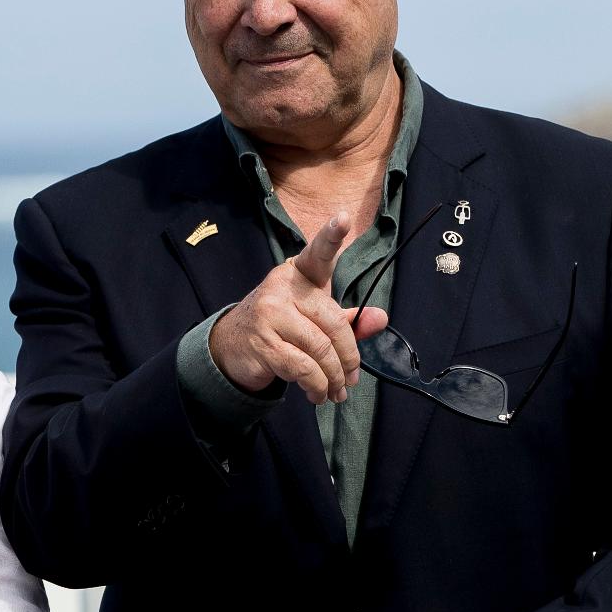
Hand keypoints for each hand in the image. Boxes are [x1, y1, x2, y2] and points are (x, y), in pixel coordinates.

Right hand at [207, 211, 388, 399]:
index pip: (317, 254)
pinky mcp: (263, 343)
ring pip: (319, 349)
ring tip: (337, 391)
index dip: (330, 236)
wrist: (231, 345)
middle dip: (348, 357)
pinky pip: (302, 368)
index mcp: (298, 275)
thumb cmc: (281, 326)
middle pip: (332, 322)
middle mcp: (282, 288)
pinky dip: (316, 386)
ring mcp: (270, 315)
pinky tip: (317, 393)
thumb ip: (348, 319)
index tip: (344, 219)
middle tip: (352, 378)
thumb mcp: (314, 318)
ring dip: (333, 377)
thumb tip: (380, 319)